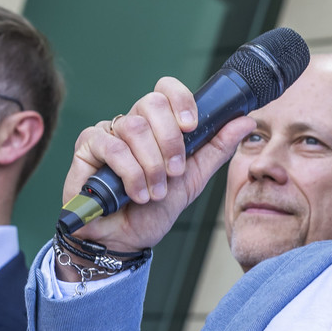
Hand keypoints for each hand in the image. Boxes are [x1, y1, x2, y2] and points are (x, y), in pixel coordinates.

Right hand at [59, 77, 255, 254]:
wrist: (125, 240)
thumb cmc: (154, 209)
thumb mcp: (193, 179)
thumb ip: (216, 148)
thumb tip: (245, 120)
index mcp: (157, 125)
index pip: (166, 90)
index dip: (181, 100)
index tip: (192, 126)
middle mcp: (131, 123)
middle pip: (151, 102)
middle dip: (170, 140)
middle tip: (175, 171)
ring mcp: (107, 133)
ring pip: (134, 127)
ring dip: (151, 165)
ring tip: (154, 192)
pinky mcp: (86, 147)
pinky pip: (111, 147)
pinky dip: (130, 173)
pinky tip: (136, 193)